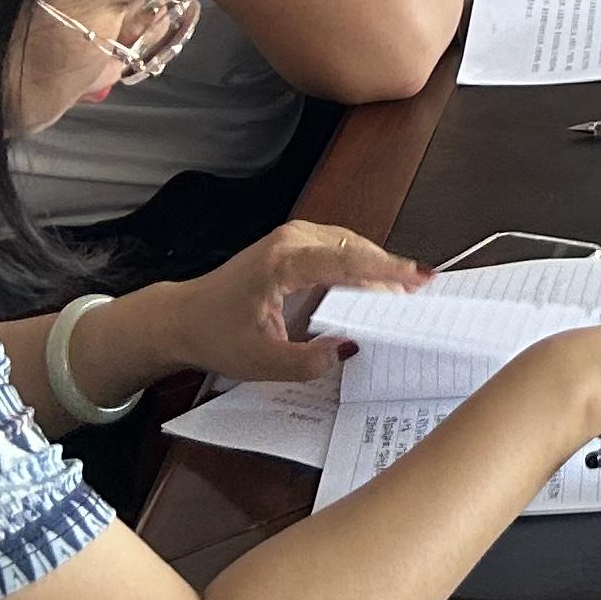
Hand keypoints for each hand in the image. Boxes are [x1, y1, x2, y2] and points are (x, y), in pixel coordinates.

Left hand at [159, 222, 421, 386]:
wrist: (181, 317)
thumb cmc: (215, 335)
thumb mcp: (259, 362)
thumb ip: (306, 362)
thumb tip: (347, 349)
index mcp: (281, 263)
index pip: (345, 261)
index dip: (386, 269)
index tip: (418, 277)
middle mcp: (290, 240)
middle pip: (354, 248)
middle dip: (386, 272)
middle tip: (417, 296)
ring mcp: (292, 237)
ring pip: (349, 246)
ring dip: (374, 269)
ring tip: (399, 296)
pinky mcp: (294, 244)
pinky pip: (338, 249)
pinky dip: (359, 266)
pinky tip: (371, 289)